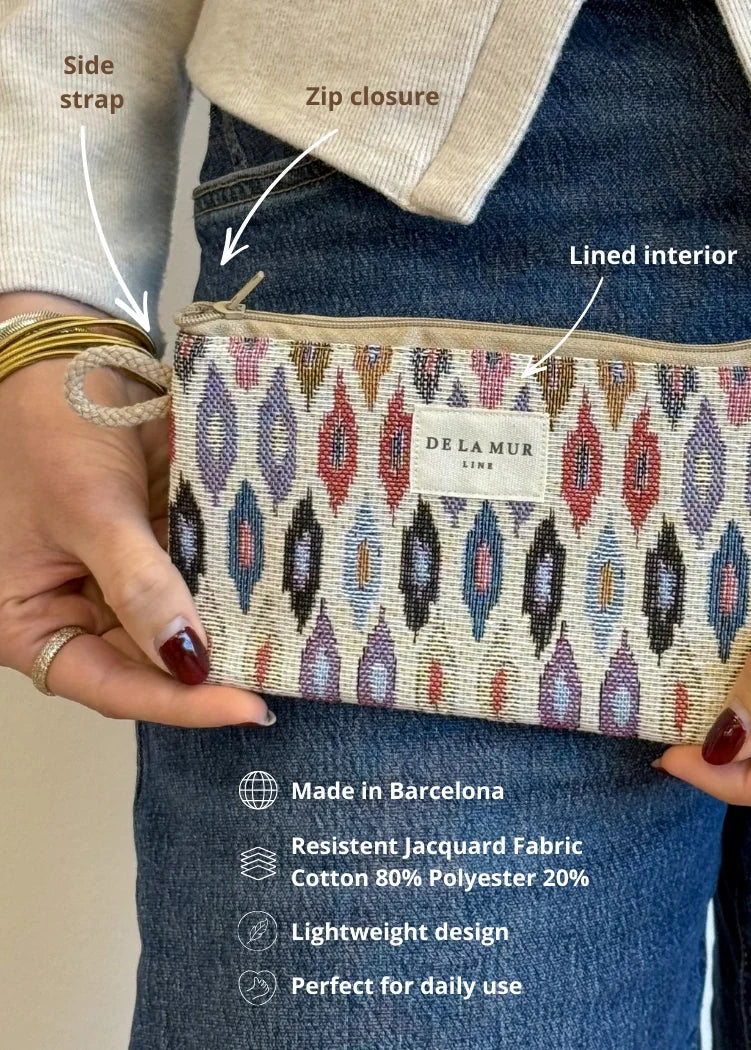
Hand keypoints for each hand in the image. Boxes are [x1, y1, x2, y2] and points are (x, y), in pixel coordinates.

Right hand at [0, 297, 271, 726]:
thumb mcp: (90, 510)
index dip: (180, 702)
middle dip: (214, 669)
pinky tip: (279, 589)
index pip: (112, 686)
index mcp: (30, 621)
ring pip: (182, 624)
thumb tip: (189, 658)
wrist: (66, 356)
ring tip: (294, 642)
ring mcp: (119, 580)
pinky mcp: (155, 548)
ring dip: (231, 629)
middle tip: (284, 674)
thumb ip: (139, 585)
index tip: (247, 707)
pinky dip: (232, 583)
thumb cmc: (48, 429)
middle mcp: (75, 610)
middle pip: (151, 664)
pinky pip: (198, 578)